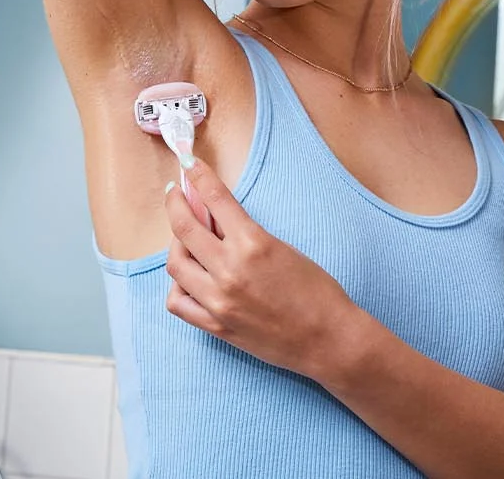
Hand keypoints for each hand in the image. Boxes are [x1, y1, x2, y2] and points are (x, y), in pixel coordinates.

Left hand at [164, 157, 365, 378]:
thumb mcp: (283, 249)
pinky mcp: (216, 325)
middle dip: (176, 204)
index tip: (188, 166)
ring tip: (186, 239)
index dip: (198, 176)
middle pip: (184, 228)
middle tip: (175, 195)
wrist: (328, 339)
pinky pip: (178, 303)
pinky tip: (190, 279)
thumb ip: (246, 233)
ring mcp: (219, 301)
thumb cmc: (316, 291)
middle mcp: (230, 270)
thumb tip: (215, 217)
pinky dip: (179, 287)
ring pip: (175, 265)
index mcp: (253, 244)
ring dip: (176, 245)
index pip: (215, 198)